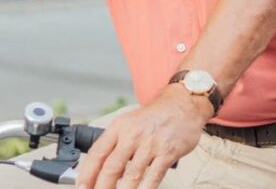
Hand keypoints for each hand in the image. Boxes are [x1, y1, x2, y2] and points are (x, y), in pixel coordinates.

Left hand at [75, 85, 210, 188]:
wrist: (184, 104)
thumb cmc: (155, 118)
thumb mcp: (129, 123)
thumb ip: (115, 145)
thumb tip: (102, 173)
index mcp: (120, 127)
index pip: (97, 153)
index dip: (86, 174)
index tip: (81, 187)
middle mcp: (134, 135)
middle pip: (112, 167)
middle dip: (102, 188)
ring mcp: (152, 144)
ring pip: (132, 175)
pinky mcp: (169, 152)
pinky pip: (154, 176)